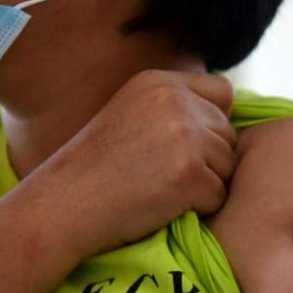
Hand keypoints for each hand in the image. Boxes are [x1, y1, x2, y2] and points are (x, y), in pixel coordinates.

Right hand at [32, 70, 236, 258]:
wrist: (62, 206)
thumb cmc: (94, 170)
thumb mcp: (130, 115)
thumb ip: (173, 106)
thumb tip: (229, 114)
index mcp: (159, 82)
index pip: (223, 93)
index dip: (212, 124)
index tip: (182, 147)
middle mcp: (174, 100)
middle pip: (229, 133)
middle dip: (209, 159)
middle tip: (163, 176)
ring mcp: (183, 135)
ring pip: (228, 166)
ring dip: (205, 185)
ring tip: (160, 190)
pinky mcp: (189, 173)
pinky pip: (219, 196)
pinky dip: (198, 209)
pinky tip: (162, 207)